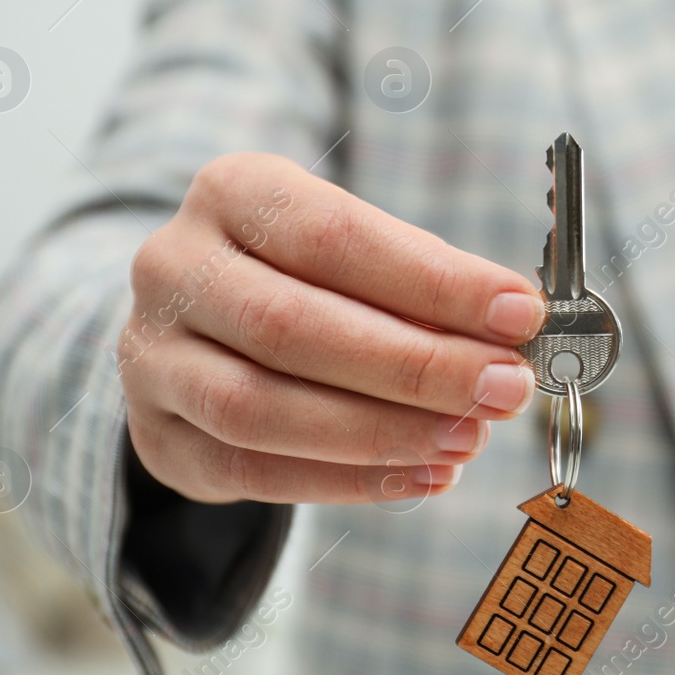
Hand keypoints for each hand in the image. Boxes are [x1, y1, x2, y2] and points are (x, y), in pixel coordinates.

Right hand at [119, 153, 544, 505]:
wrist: (197, 327)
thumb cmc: (307, 278)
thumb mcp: (358, 252)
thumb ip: (424, 286)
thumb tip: (513, 332)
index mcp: (233, 192)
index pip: (336, 237)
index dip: (435, 282)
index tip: (521, 314)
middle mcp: (175, 266)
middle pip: (294, 326)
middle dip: (418, 366)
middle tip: (505, 389)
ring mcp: (153, 356)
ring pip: (262, 407)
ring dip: (382, 432)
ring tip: (469, 439)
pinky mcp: (158, 434)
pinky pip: (252, 470)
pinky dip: (346, 482)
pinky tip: (422, 476)